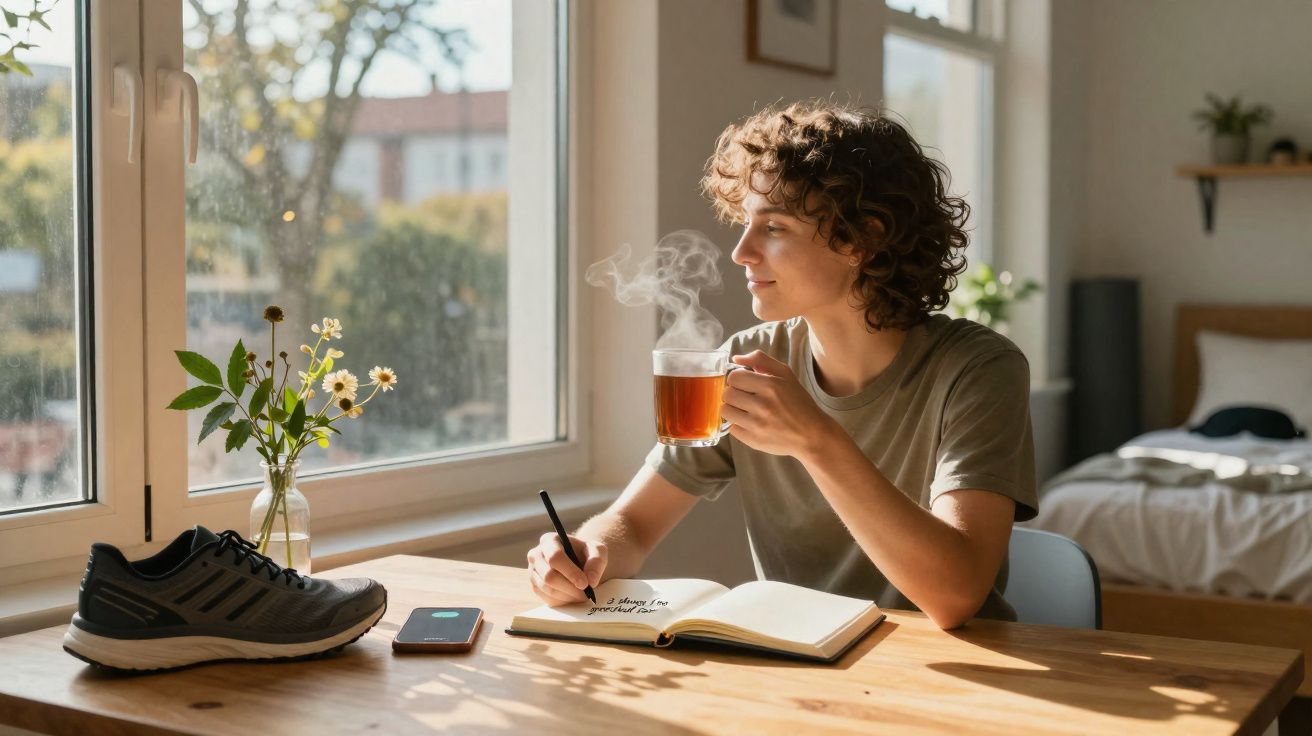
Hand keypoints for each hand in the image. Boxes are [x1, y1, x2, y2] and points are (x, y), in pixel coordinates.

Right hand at [526, 532, 607, 606]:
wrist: (578, 561)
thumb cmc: (586, 553)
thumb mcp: (597, 551)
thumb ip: (596, 561)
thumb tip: (591, 581)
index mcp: (549, 540)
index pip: (555, 557)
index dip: (570, 572)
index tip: (585, 584)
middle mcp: (536, 555)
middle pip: (548, 576)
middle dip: (570, 588)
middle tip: (586, 594)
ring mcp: (533, 571)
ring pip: (547, 589)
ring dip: (567, 596)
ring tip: (582, 596)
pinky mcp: (535, 586)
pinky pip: (547, 598)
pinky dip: (563, 601)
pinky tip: (573, 596)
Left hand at [721, 350, 838, 458]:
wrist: (812, 434)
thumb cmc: (799, 403)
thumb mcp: (786, 375)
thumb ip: (761, 360)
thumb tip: (736, 358)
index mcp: (771, 385)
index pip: (734, 377)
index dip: (737, 379)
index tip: (745, 384)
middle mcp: (762, 405)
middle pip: (727, 394)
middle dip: (734, 393)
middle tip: (746, 397)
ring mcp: (757, 424)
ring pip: (725, 411)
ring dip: (733, 409)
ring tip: (746, 410)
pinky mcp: (753, 440)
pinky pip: (732, 428)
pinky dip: (739, 425)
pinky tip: (751, 423)